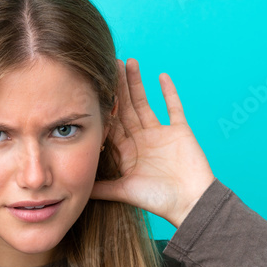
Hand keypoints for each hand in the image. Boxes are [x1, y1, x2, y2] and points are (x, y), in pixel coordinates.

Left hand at [91, 58, 215, 227]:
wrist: (190, 204)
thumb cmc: (158, 201)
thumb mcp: (125, 191)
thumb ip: (102, 187)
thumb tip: (75, 188)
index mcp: (127, 151)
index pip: (112, 123)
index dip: (103, 106)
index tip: (93, 87)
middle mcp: (142, 139)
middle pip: (126, 108)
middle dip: (118, 87)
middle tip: (109, 64)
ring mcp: (161, 134)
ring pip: (145, 103)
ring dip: (137, 84)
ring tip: (129, 63)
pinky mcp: (180, 131)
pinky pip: (174, 107)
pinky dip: (169, 92)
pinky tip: (161, 76)